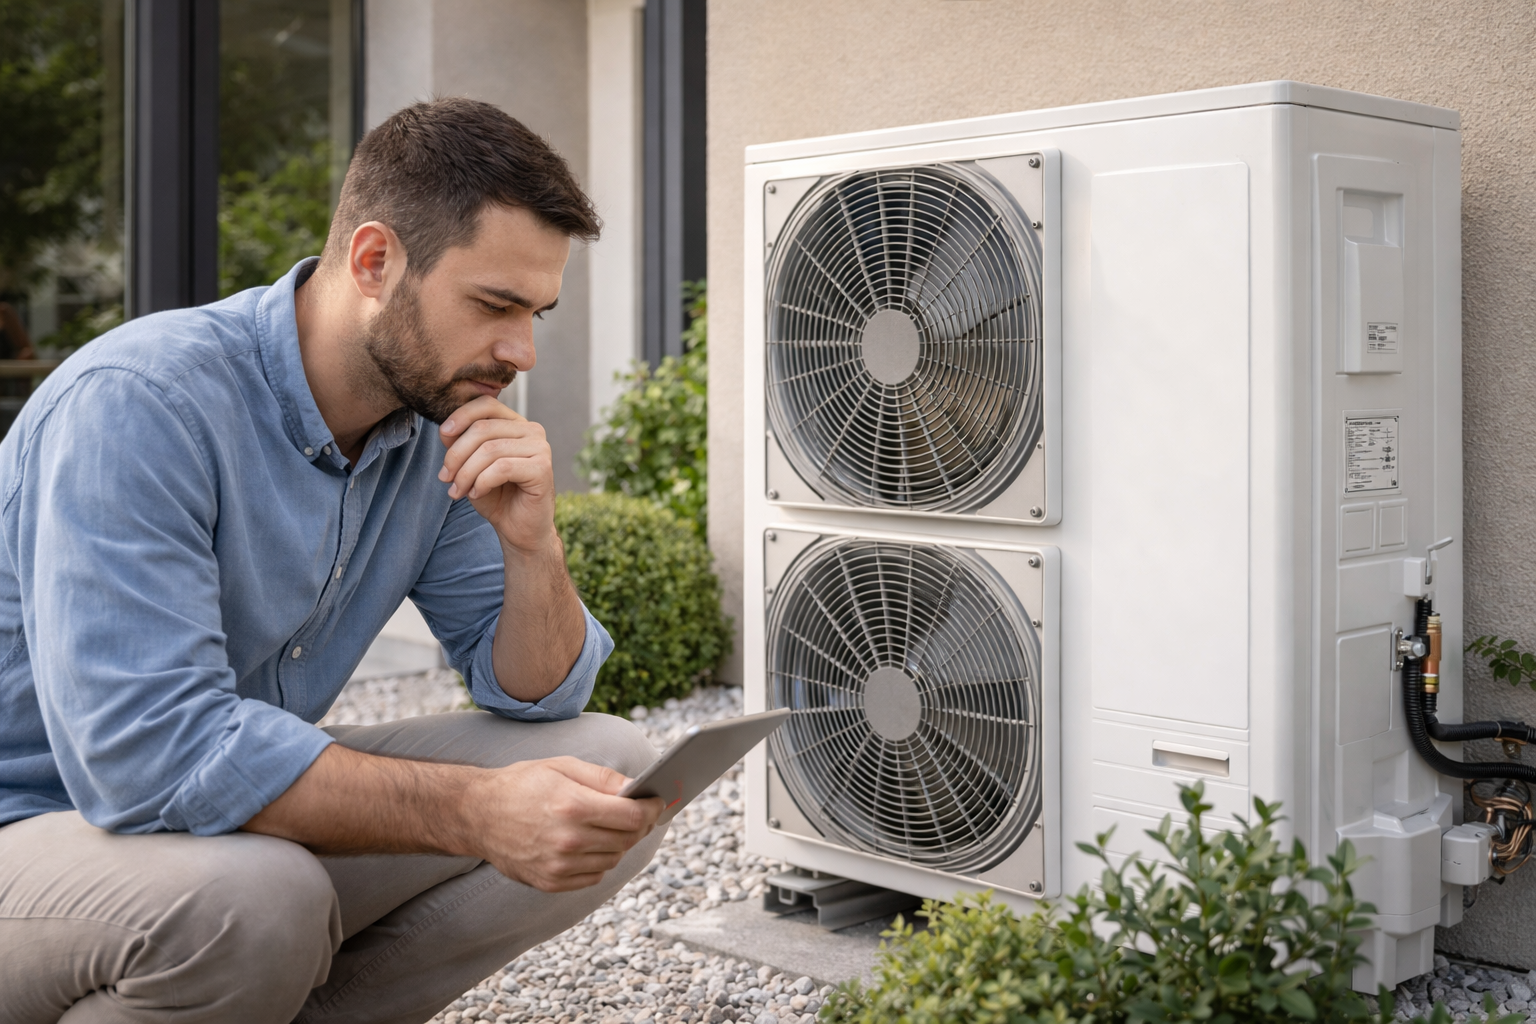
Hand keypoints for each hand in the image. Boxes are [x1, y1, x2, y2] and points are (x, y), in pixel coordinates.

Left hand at [439, 396, 553, 554]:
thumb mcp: (471, 466)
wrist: (519, 530)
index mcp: (516, 424)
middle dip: (456, 454)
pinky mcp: (543, 468)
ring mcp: (541, 448)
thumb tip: (446, 430)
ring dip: (466, 473)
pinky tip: (477, 494)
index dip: (461, 415)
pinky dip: (482, 482)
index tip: (443, 435)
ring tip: (458, 491)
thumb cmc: (497, 497)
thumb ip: (461, 445)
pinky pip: (502, 468)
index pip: (487, 404)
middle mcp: (532, 431)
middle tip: (445, 478)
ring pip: (490, 450)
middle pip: (483, 428)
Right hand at [463, 756, 662, 890]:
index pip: (632, 817)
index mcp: (573, 806)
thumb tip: (638, 789)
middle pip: (627, 840)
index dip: (652, 809)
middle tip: (642, 813)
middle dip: (641, 825)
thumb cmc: (523, 783)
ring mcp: (558, 866)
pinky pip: (594, 876)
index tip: (658, 801)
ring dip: (621, 842)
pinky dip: (601, 860)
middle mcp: (567, 840)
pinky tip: (593, 843)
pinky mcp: (550, 882)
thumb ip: (604, 778)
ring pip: (613, 859)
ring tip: (615, 826)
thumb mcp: (563, 766)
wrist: (477, 814)